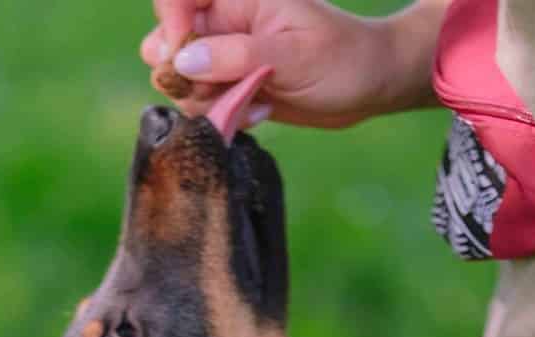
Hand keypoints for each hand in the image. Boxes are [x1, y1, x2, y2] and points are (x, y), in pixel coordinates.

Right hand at [139, 0, 442, 128]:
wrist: (368, 85)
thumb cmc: (341, 59)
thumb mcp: (292, 56)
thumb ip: (236, 57)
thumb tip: (182, 60)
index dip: (170, 26)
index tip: (183, 60)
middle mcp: (226, 22)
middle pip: (167, 44)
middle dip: (183, 76)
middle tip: (218, 92)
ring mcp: (226, 56)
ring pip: (182, 81)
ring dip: (208, 102)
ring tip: (252, 103)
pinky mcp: (233, 86)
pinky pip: (206, 105)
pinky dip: (225, 116)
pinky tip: (261, 112)